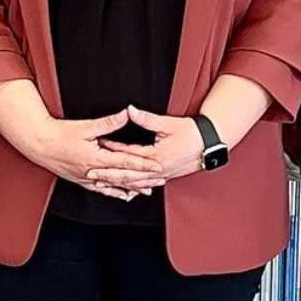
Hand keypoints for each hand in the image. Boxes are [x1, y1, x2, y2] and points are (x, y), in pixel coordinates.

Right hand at [21, 111, 164, 202]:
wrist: (39, 145)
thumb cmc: (60, 134)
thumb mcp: (85, 126)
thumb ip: (108, 122)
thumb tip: (126, 113)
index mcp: (96, 158)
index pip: (126, 162)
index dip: (144, 165)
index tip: (158, 167)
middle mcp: (94, 171)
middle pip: (123, 178)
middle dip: (143, 179)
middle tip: (161, 180)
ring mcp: (87, 178)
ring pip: (114, 186)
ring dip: (132, 188)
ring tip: (148, 190)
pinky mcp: (82, 180)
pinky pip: (102, 189)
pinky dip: (115, 192)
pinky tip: (124, 195)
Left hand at [92, 105, 206, 187]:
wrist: (210, 144)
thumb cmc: (191, 132)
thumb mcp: (167, 124)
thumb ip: (146, 119)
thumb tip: (129, 110)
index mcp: (156, 156)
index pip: (128, 154)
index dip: (112, 150)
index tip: (98, 147)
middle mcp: (157, 169)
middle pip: (128, 174)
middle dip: (109, 175)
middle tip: (91, 175)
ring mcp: (162, 175)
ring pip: (135, 182)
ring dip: (118, 183)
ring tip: (101, 184)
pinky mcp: (166, 176)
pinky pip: (145, 184)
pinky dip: (132, 187)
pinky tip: (123, 190)